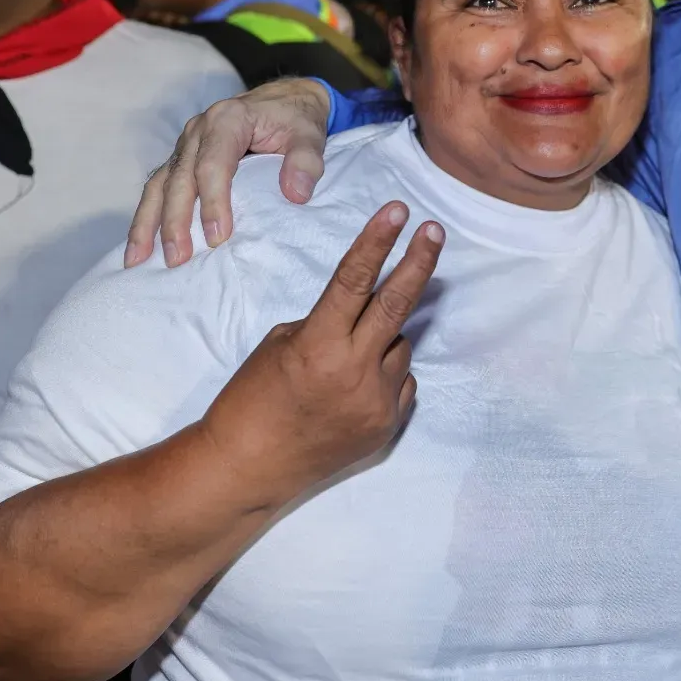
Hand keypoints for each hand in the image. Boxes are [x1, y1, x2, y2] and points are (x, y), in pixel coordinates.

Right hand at [126, 78, 332, 268]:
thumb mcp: (310, 135)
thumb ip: (306, 162)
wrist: (283, 101)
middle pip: (180, 178)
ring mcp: (186, 144)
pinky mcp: (182, 157)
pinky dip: (148, 216)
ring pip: (160, 184)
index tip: (219, 237)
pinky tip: (141, 245)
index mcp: (228, 120)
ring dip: (148, 222)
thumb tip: (295, 195)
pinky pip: (159, 187)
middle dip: (175, 220)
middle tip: (178, 258)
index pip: (213, 165)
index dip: (214, 202)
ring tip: (139, 259)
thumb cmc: (295, 120)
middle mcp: (199, 130)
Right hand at [199, 202, 442, 508]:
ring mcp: (376, 401)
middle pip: (398, 304)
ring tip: (343, 364)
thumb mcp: (281, 345)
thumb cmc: (251, 399)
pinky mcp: (388, 425)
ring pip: (399, 346)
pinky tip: (352, 391)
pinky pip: (401, 381)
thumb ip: (329, 323)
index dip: (378, 241)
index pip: (355, 280)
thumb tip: (368, 310)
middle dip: (419, 261)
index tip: (399, 211)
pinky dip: (384, 375)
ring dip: (381, 341)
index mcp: (318, 346)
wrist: (247, 469)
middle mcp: (354, 372)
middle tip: (434, 231)